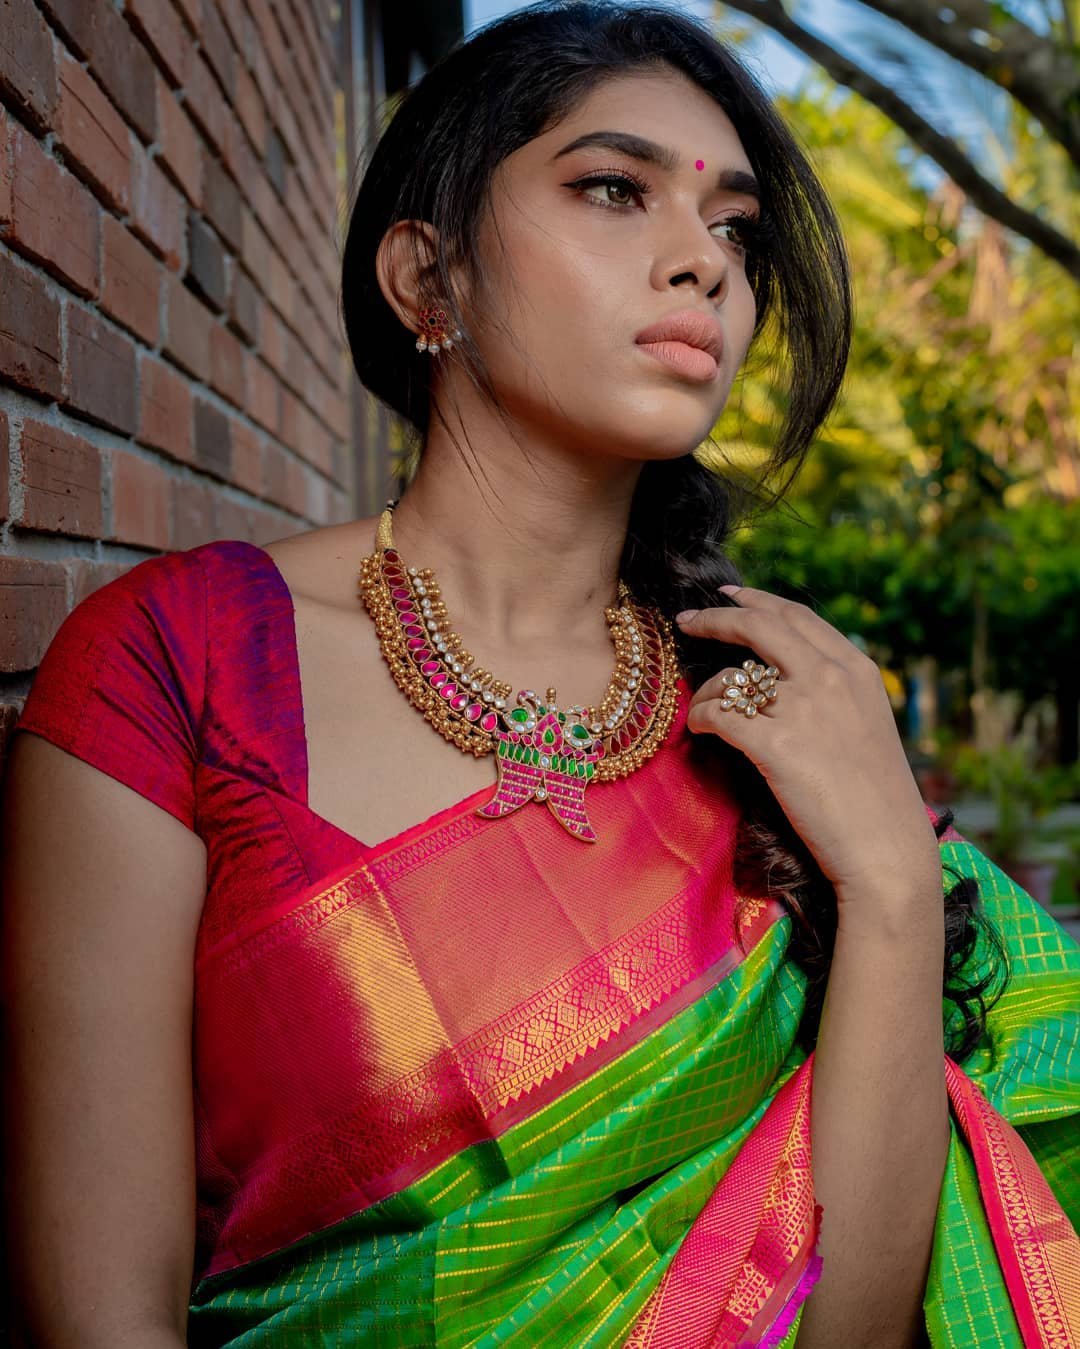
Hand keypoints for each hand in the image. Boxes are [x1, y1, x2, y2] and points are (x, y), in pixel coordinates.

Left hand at [676, 587, 940, 907]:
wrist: (887, 850)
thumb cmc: (877, 799)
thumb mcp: (869, 725)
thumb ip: (836, 693)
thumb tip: (790, 679)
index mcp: (856, 670)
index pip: (797, 616)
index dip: (757, 600)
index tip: (729, 596)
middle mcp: (830, 678)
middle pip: (759, 625)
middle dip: (715, 618)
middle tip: (687, 620)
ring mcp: (803, 709)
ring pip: (731, 676)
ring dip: (706, 688)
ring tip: (700, 705)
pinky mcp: (776, 746)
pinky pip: (718, 715)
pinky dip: (701, 719)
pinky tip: (699, 730)